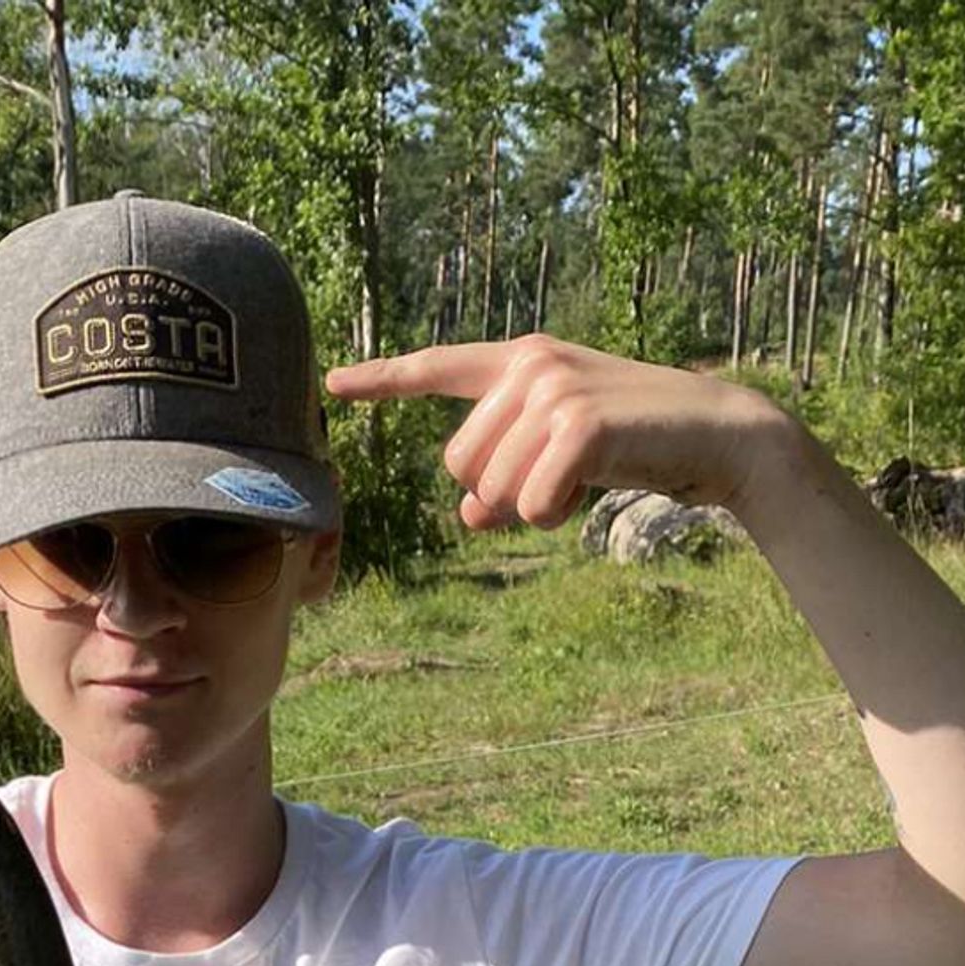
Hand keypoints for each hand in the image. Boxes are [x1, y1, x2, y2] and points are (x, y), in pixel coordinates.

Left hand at [326, 335, 786, 533]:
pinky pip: (530, 503)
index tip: (334, 383)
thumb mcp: (559, 463)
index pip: (438, 368)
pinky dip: (554, 515)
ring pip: (491, 489)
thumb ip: (504, 482)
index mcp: (519, 364)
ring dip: (532, 508)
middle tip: (558, 480)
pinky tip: (590, 488)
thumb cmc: (634, 445)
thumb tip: (469, 516)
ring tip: (581, 479)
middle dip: (500, 492)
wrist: (715, 433)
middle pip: (460, 464)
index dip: (384, 379)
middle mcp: (529, 365)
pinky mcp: (578, 423)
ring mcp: (552, 389)